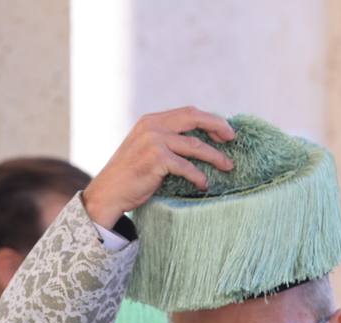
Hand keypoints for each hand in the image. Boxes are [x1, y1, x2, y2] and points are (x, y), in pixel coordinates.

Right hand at [81, 106, 235, 227]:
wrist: (108, 193)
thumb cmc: (130, 175)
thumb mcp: (145, 148)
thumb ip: (165, 139)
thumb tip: (198, 141)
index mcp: (151, 120)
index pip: (188, 112)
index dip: (210, 119)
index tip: (225, 131)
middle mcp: (152, 126)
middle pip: (195, 118)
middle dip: (218, 127)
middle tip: (233, 139)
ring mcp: (153, 142)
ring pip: (195, 145)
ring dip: (215, 157)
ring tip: (228, 166)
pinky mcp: (155, 160)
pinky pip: (186, 166)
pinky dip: (198, 176)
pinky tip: (204, 184)